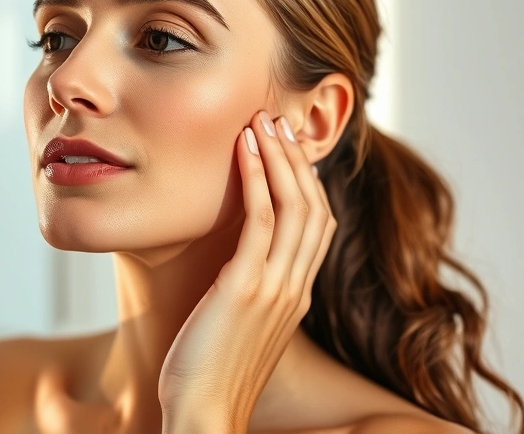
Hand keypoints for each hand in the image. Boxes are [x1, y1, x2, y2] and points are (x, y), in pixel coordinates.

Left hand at [158, 111, 336, 432]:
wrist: (204, 414)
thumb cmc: (210, 376)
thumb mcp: (241, 329)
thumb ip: (251, 296)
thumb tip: (239, 270)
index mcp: (297, 298)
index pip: (320, 228)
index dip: (309, 183)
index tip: (289, 150)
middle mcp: (296, 289)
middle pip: (316, 208)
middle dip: (298, 160)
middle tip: (278, 120)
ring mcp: (276, 288)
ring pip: (296, 206)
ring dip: (280, 157)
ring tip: (263, 121)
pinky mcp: (247, 287)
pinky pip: (261, 221)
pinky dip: (257, 178)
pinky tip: (245, 150)